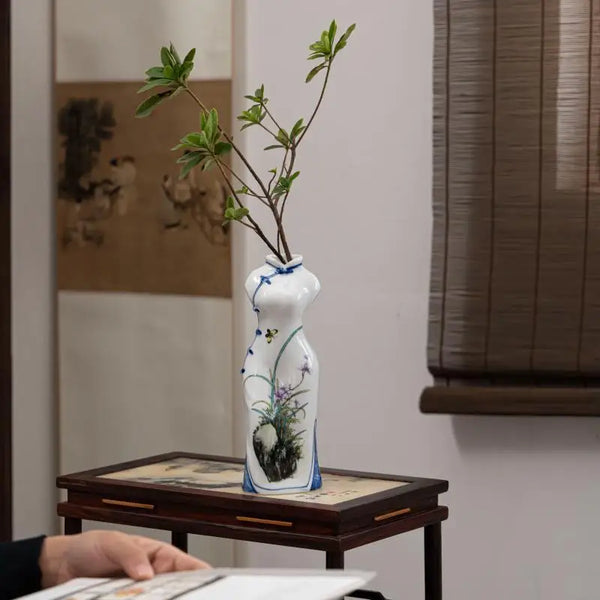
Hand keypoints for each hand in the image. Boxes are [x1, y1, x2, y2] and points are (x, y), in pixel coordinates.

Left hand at [39, 530, 209, 587]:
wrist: (59, 567)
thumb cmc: (90, 547)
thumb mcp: (111, 543)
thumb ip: (130, 554)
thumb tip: (148, 573)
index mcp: (158, 556)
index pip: (188, 566)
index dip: (203, 575)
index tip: (213, 586)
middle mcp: (153, 578)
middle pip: (177, 590)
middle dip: (185, 595)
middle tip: (194, 597)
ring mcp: (139, 596)